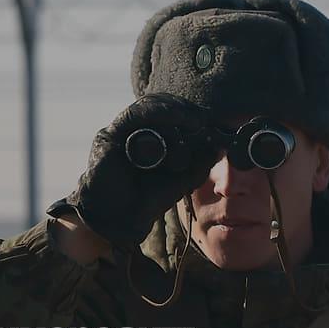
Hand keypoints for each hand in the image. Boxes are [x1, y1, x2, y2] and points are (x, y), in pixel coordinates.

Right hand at [50, 93, 218, 249]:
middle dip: (185, 110)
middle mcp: (136, 132)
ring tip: (195, 120)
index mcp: (152, 140)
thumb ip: (199, 164)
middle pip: (161, 107)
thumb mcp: (181, 180)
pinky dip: (155, 111)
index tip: (212, 120)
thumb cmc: (146, 201)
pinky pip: (133, 116)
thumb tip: (219, 146)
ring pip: (150, 108)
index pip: (171, 116)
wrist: (119, 219)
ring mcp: (122, 132)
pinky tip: (175, 115)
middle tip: (204, 119)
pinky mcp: (109, 136)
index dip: (191, 114)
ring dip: (175, 111)